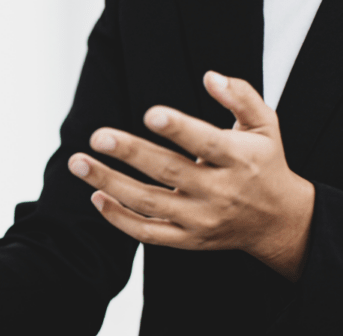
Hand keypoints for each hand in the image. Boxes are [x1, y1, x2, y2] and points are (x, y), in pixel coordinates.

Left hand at [67, 71, 314, 280]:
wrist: (276, 220)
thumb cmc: (263, 163)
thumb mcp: (265, 125)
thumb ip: (241, 97)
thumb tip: (210, 76)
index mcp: (240, 159)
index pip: (207, 143)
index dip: (180, 129)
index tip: (151, 113)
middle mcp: (219, 192)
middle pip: (168, 172)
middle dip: (130, 153)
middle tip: (97, 136)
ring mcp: (200, 219)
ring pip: (148, 203)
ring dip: (109, 183)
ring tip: (78, 163)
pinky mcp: (187, 240)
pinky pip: (146, 232)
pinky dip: (118, 218)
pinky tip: (96, 196)